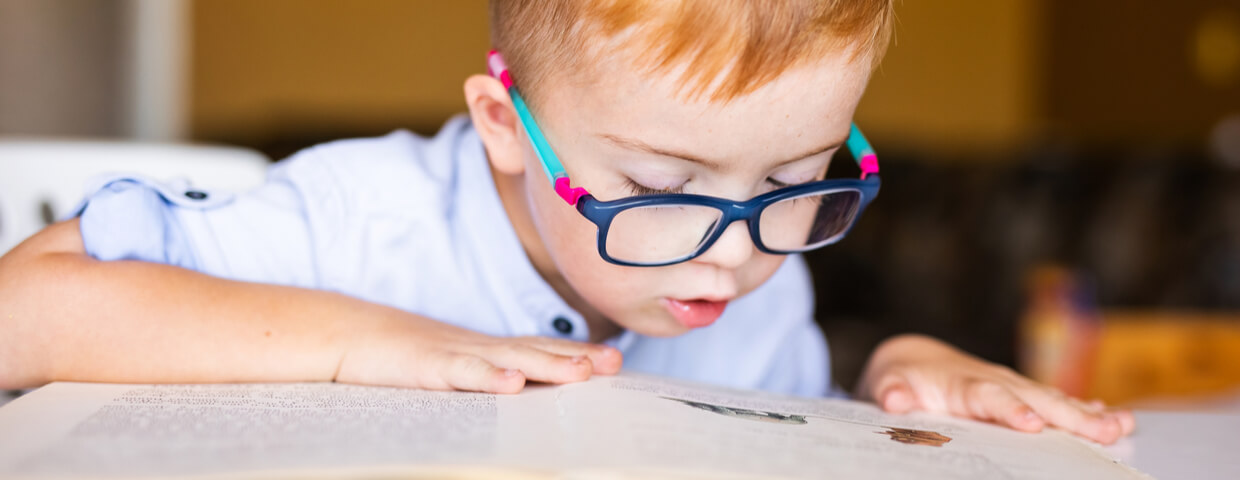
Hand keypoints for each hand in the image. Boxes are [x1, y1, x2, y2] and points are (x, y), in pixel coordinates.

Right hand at [334, 309, 621, 393]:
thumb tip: (522, 391)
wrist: (349, 334)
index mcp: (488, 351)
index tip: (615, 360)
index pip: (540, 350)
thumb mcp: (453, 368)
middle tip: (615, 362)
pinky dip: (489, 376)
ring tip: (583, 372)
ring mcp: (456, 355)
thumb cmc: (404, 357)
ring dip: (549, 364)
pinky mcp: (429, 366)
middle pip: (537, 351)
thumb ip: (486, 376)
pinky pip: (463, 373)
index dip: (578, 353)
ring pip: (510, 359)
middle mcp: (480, 349)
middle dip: (578, 357)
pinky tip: (514, 382)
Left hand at [855, 334, 1134, 443]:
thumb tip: (892, 399)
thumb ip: (890, 392)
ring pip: (1055, 400)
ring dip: (1089, 415)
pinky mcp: (1023, 395)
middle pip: (1037, 399)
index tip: (1033, 425)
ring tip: (1123, 426)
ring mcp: (1013, 387)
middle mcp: (996, 382)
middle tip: (1106, 431)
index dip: (1012, 410)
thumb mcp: (888, 384)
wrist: (915, 361)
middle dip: (1071, 416)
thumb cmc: (902, 379)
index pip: (991, 398)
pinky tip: (1117, 422)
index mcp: (964, 384)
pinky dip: (1086, 411)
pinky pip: (1057, 403)